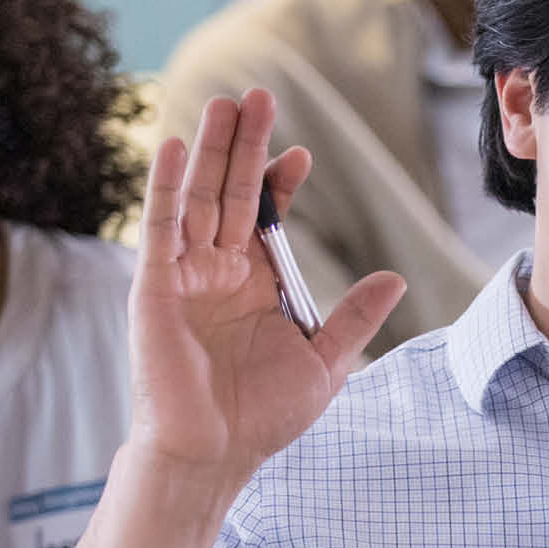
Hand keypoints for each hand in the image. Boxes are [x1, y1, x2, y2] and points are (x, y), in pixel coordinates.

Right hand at [130, 89, 404, 487]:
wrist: (214, 453)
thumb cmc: (263, 416)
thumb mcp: (325, 362)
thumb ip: (354, 317)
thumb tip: (393, 278)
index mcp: (257, 284)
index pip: (267, 217)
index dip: (281, 182)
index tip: (302, 152)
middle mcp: (219, 270)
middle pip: (232, 192)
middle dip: (246, 144)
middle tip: (261, 94)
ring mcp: (185, 274)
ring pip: (198, 197)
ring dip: (211, 149)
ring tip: (224, 102)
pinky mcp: (154, 285)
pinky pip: (161, 225)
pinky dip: (167, 184)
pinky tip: (179, 143)